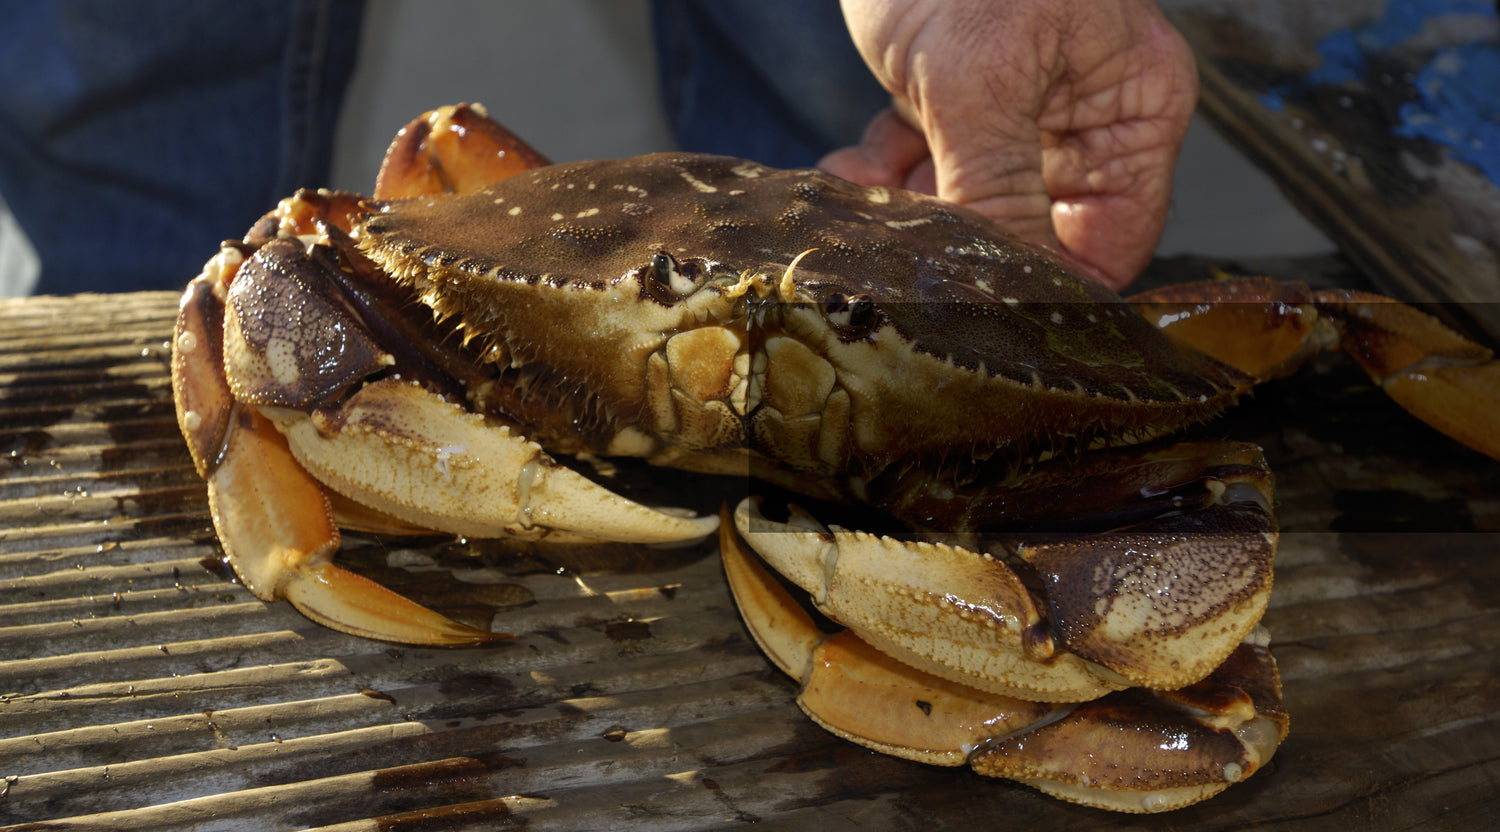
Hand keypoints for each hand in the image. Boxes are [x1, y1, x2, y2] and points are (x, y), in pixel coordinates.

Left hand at [820, 0, 1197, 289]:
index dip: (1048, 285)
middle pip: (1032, 230)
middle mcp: (1083, 118)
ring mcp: (1016, 110)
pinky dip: (880, 174)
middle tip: (901, 249)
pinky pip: (923, 168)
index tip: (978, 306)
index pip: (1110, 241)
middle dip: (960, 243)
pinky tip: (848, 166)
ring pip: (967, 206)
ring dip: (907, 212)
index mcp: (1130, 108)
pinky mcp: (952, 101)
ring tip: (861, 196)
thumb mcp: (977, 80)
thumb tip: (1013, 288)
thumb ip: (997, 191)